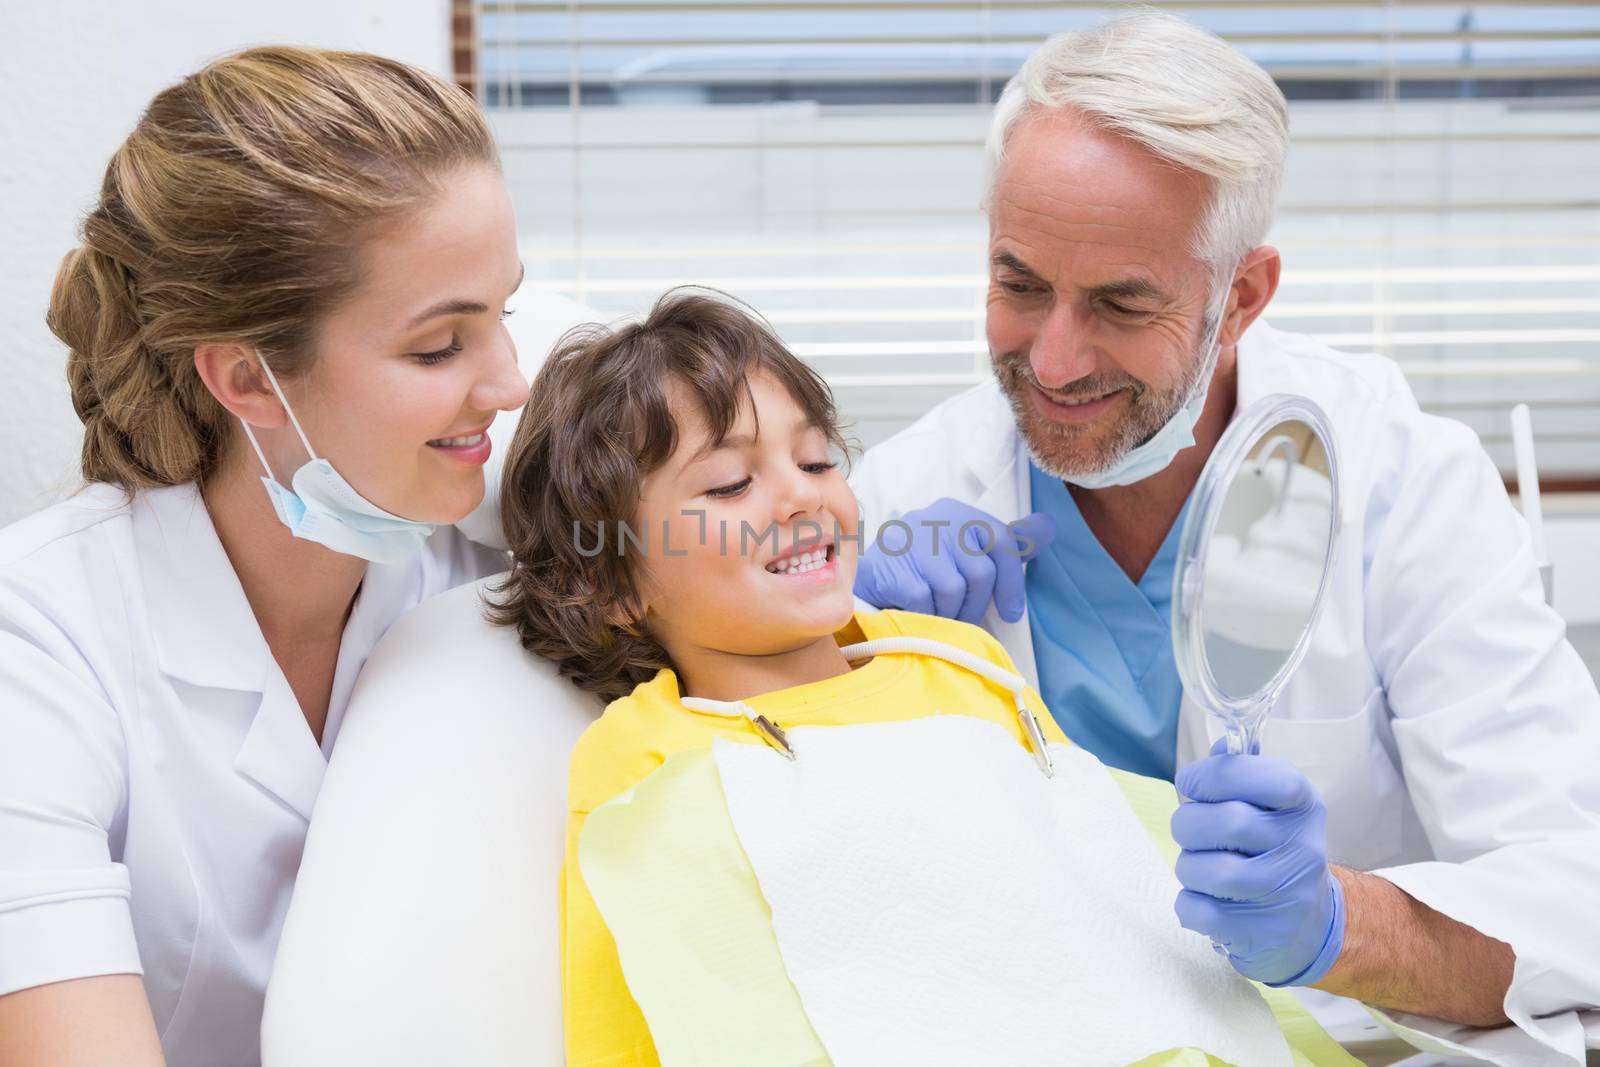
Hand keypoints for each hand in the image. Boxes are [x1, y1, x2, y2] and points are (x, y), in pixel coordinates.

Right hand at [853, 499, 1055, 623]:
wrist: (863, 582)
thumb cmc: (921, 571)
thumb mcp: (963, 552)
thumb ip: (1005, 544)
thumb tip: (1049, 528)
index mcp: (956, 512)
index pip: (1002, 541)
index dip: (1012, 582)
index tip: (1012, 612)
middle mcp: (933, 518)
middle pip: (980, 572)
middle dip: (976, 605)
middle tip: (963, 617)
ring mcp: (909, 540)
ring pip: (953, 589)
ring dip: (949, 614)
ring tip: (937, 615)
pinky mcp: (890, 565)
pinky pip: (924, 601)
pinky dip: (924, 615)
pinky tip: (915, 613)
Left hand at [1170, 740, 1345, 985]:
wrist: (1309, 926)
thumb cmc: (1274, 852)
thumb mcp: (1272, 806)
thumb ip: (1242, 772)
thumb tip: (1222, 746)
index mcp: (1303, 806)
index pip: (1261, 775)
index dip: (1212, 776)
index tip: (1193, 785)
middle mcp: (1302, 848)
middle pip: (1225, 822)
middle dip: (1188, 824)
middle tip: (1191, 831)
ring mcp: (1286, 894)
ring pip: (1205, 870)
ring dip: (1188, 866)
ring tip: (1202, 869)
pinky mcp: (1263, 933)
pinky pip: (1197, 910)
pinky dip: (1189, 904)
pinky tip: (1208, 901)